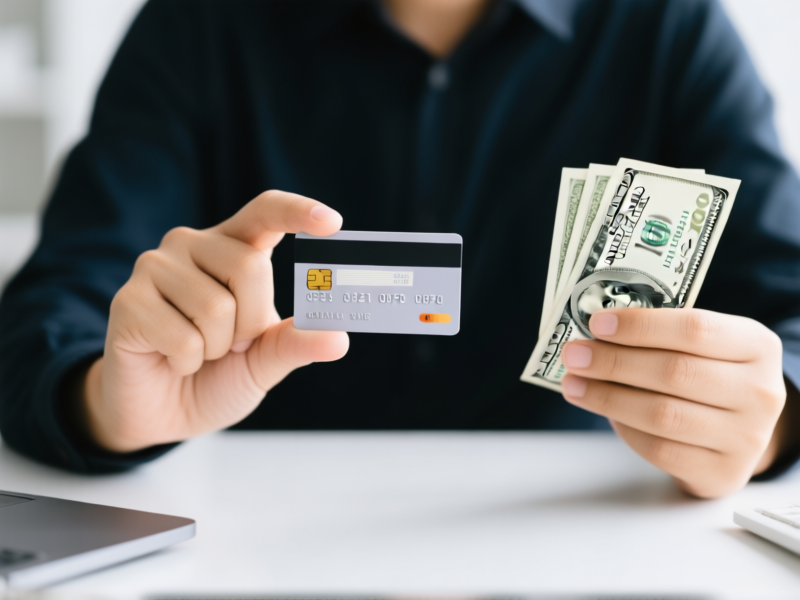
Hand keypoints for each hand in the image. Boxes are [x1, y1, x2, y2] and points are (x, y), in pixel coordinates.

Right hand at [81, 191, 349, 452]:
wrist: (161, 414)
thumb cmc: (216, 377)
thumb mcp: (264, 362)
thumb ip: (295, 344)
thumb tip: (339, 338)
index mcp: (234, 249)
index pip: (265, 212)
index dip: (298, 211)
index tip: (332, 223)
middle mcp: (193, 246)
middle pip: (250, 267)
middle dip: (253, 323)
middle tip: (235, 345)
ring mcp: (155, 268)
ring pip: (215, 307)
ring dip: (217, 348)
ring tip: (199, 352)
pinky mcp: (128, 301)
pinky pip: (183, 337)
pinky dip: (187, 362)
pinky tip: (172, 361)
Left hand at [560, 308, 785, 497]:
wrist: (740, 432)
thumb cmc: (710, 377)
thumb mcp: (703, 347)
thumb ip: (660, 336)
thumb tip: (596, 333)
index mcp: (756, 346)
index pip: (694, 328)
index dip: (641, 326)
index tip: (597, 323)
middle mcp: (760, 391)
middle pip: (674, 372)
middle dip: (614, 362)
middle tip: (574, 355)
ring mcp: (746, 436)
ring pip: (662, 414)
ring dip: (607, 397)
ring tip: (574, 384)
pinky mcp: (722, 472)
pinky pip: (660, 450)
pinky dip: (624, 428)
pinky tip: (604, 411)